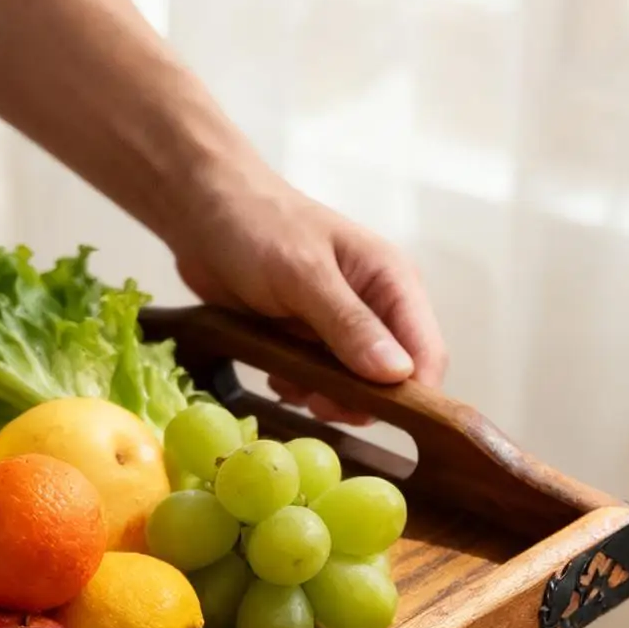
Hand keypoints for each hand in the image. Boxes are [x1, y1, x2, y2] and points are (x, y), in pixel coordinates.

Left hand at [170, 158, 447, 424]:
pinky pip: (315, 380)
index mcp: (392, 282)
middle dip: (357, 399)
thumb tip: (397, 374)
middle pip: (390, 379)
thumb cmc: (257, 228)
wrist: (202, 213)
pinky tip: (273, 374)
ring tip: (287, 383)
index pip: (426, 353)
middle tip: (317, 403)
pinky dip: (297, 386)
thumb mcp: (304, 275)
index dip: (411, 393)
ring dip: (322, 396)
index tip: (374, 415)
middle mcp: (374, 307)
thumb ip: (349, 324)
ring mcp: (338, 325)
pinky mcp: (304, 338)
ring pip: (350, 386)